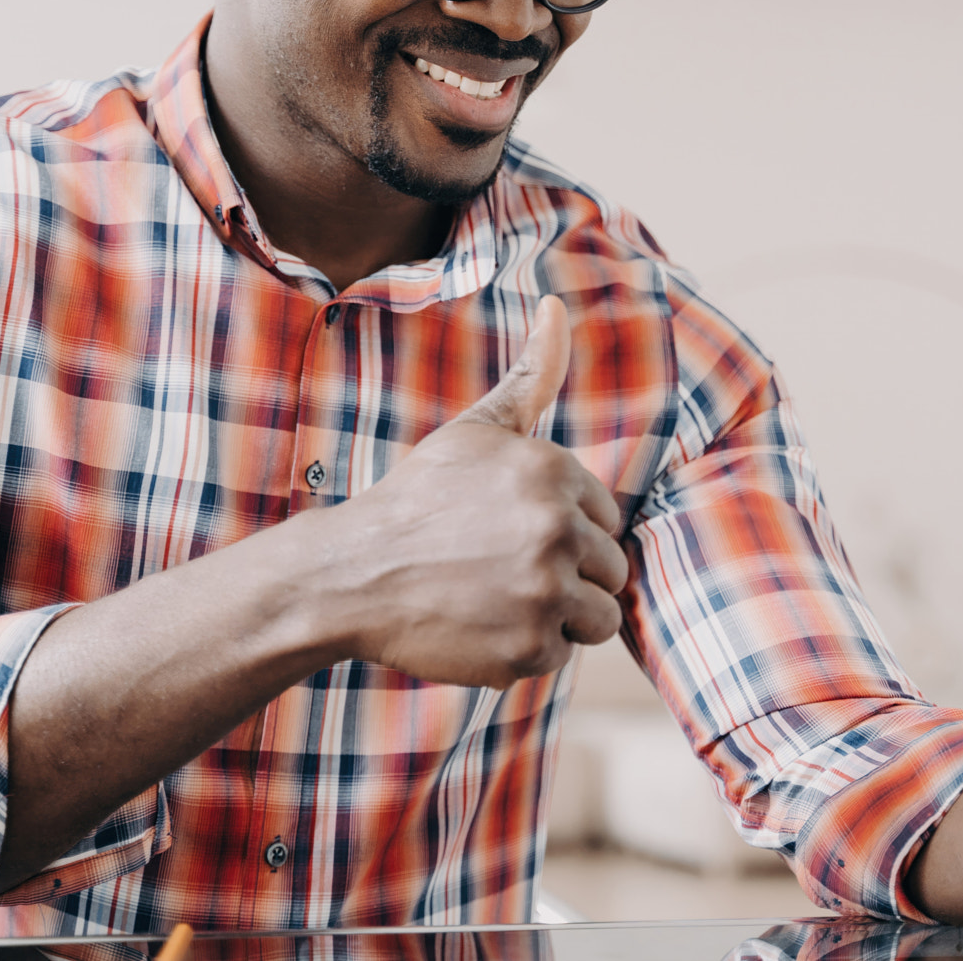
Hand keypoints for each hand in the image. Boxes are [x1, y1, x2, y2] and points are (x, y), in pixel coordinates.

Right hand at [322, 295, 629, 687]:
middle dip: (565, 576)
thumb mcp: (477, 429)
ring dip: (557, 616)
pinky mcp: (531, 645)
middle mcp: (558, 527)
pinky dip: (527, 650)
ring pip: (598, 616)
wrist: (353, 574)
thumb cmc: (419, 500)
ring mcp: (546, 590)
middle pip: (609, 570)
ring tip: (500, 601)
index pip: (605, 519)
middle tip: (502, 573)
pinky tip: (483, 627)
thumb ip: (531, 374)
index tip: (511, 534)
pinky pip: (563, 655)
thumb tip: (560, 307)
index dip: (563, 532)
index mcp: (555, 472)